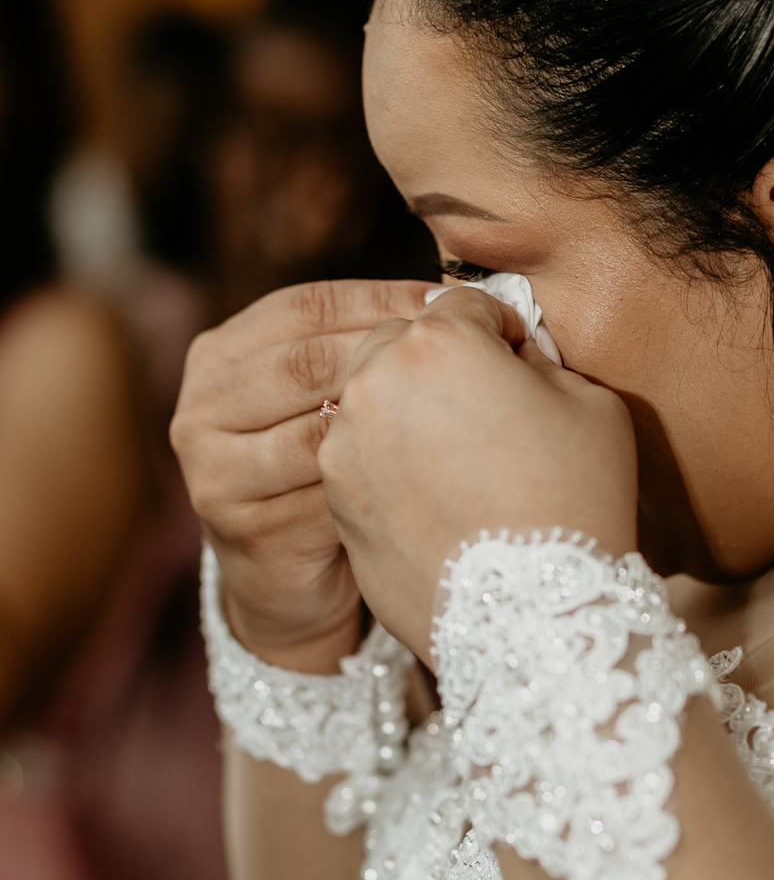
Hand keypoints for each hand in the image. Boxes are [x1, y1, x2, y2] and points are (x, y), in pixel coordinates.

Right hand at [171, 279, 433, 670]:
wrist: (291, 583)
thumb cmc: (326, 474)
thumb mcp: (324, 397)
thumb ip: (360, 344)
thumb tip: (455, 296)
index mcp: (219, 355)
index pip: (306, 306)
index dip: (385, 299)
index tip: (455, 304)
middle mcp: (200, 406)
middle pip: (308, 361)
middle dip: (394, 354)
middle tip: (468, 356)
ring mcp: (212, 470)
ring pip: (320, 428)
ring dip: (397, 418)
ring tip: (461, 410)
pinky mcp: (243, 527)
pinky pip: (330, 491)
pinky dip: (387, 480)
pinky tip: (436, 472)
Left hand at [317, 288, 637, 662]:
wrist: (536, 619)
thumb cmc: (578, 502)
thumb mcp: (591, 404)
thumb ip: (543, 359)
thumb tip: (515, 355)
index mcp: (438, 342)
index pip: (463, 303)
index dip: (501, 327)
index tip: (521, 358)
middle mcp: (373, 382)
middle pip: (400, 343)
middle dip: (439, 362)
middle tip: (486, 405)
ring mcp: (344, 447)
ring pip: (372, 402)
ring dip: (408, 412)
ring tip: (462, 458)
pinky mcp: (336, 503)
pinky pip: (362, 460)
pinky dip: (392, 466)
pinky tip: (442, 500)